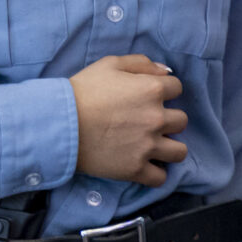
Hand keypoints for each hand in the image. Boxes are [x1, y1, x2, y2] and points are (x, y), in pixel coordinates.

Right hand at [70, 54, 186, 185]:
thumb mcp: (110, 64)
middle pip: (182, 121)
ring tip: (154, 146)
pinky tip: (145, 165)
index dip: (164, 91)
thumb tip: (165, 70)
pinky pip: (160, 178)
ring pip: (179, 152)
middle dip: (169, 120)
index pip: (177, 88)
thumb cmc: (83, 90)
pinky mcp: (135, 169)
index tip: (149, 97)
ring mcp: (148, 146)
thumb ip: (141, 63)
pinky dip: (155, 173)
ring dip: (169, 147)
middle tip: (149, 122)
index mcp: (152, 90)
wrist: (60, 123)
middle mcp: (156, 118)